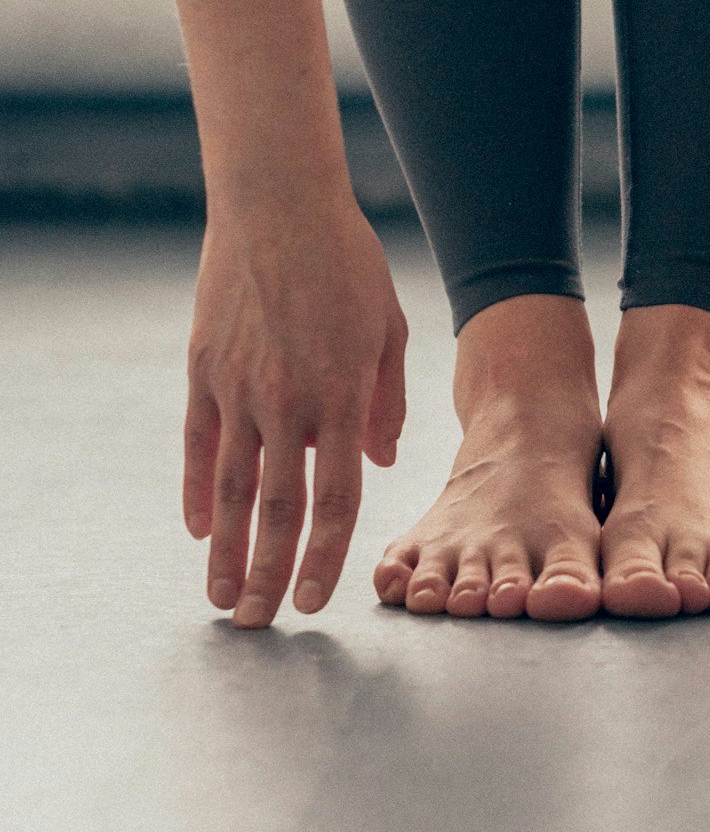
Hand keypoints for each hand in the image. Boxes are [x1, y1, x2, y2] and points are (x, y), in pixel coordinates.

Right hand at [184, 192, 407, 627]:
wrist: (278, 204)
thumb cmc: (347, 265)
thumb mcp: (388, 331)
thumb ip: (386, 403)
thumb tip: (378, 464)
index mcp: (342, 397)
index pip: (336, 498)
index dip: (323, 557)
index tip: (313, 601)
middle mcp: (288, 402)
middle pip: (277, 510)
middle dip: (268, 575)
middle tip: (259, 627)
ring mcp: (239, 388)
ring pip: (231, 489)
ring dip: (226, 551)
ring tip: (222, 599)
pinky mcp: (203, 370)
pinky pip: (199, 444)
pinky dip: (198, 491)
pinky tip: (199, 530)